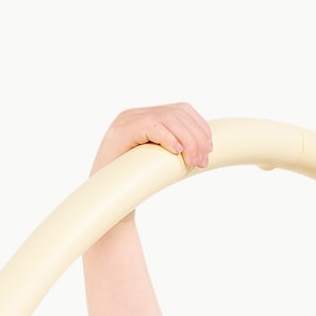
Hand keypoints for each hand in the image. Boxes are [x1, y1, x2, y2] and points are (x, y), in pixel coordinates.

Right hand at [93, 103, 212, 175]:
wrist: (106, 205)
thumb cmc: (133, 187)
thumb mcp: (159, 163)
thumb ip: (175, 148)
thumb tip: (205, 145)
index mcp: (145, 117)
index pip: (180, 110)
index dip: (200, 127)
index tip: (209, 150)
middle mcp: (134, 114)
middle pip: (177, 113)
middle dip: (196, 136)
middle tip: (203, 162)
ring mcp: (125, 121)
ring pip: (166, 118)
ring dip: (187, 140)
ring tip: (193, 162)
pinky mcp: (120, 132)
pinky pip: (150, 126)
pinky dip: (167, 137)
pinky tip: (177, 152)